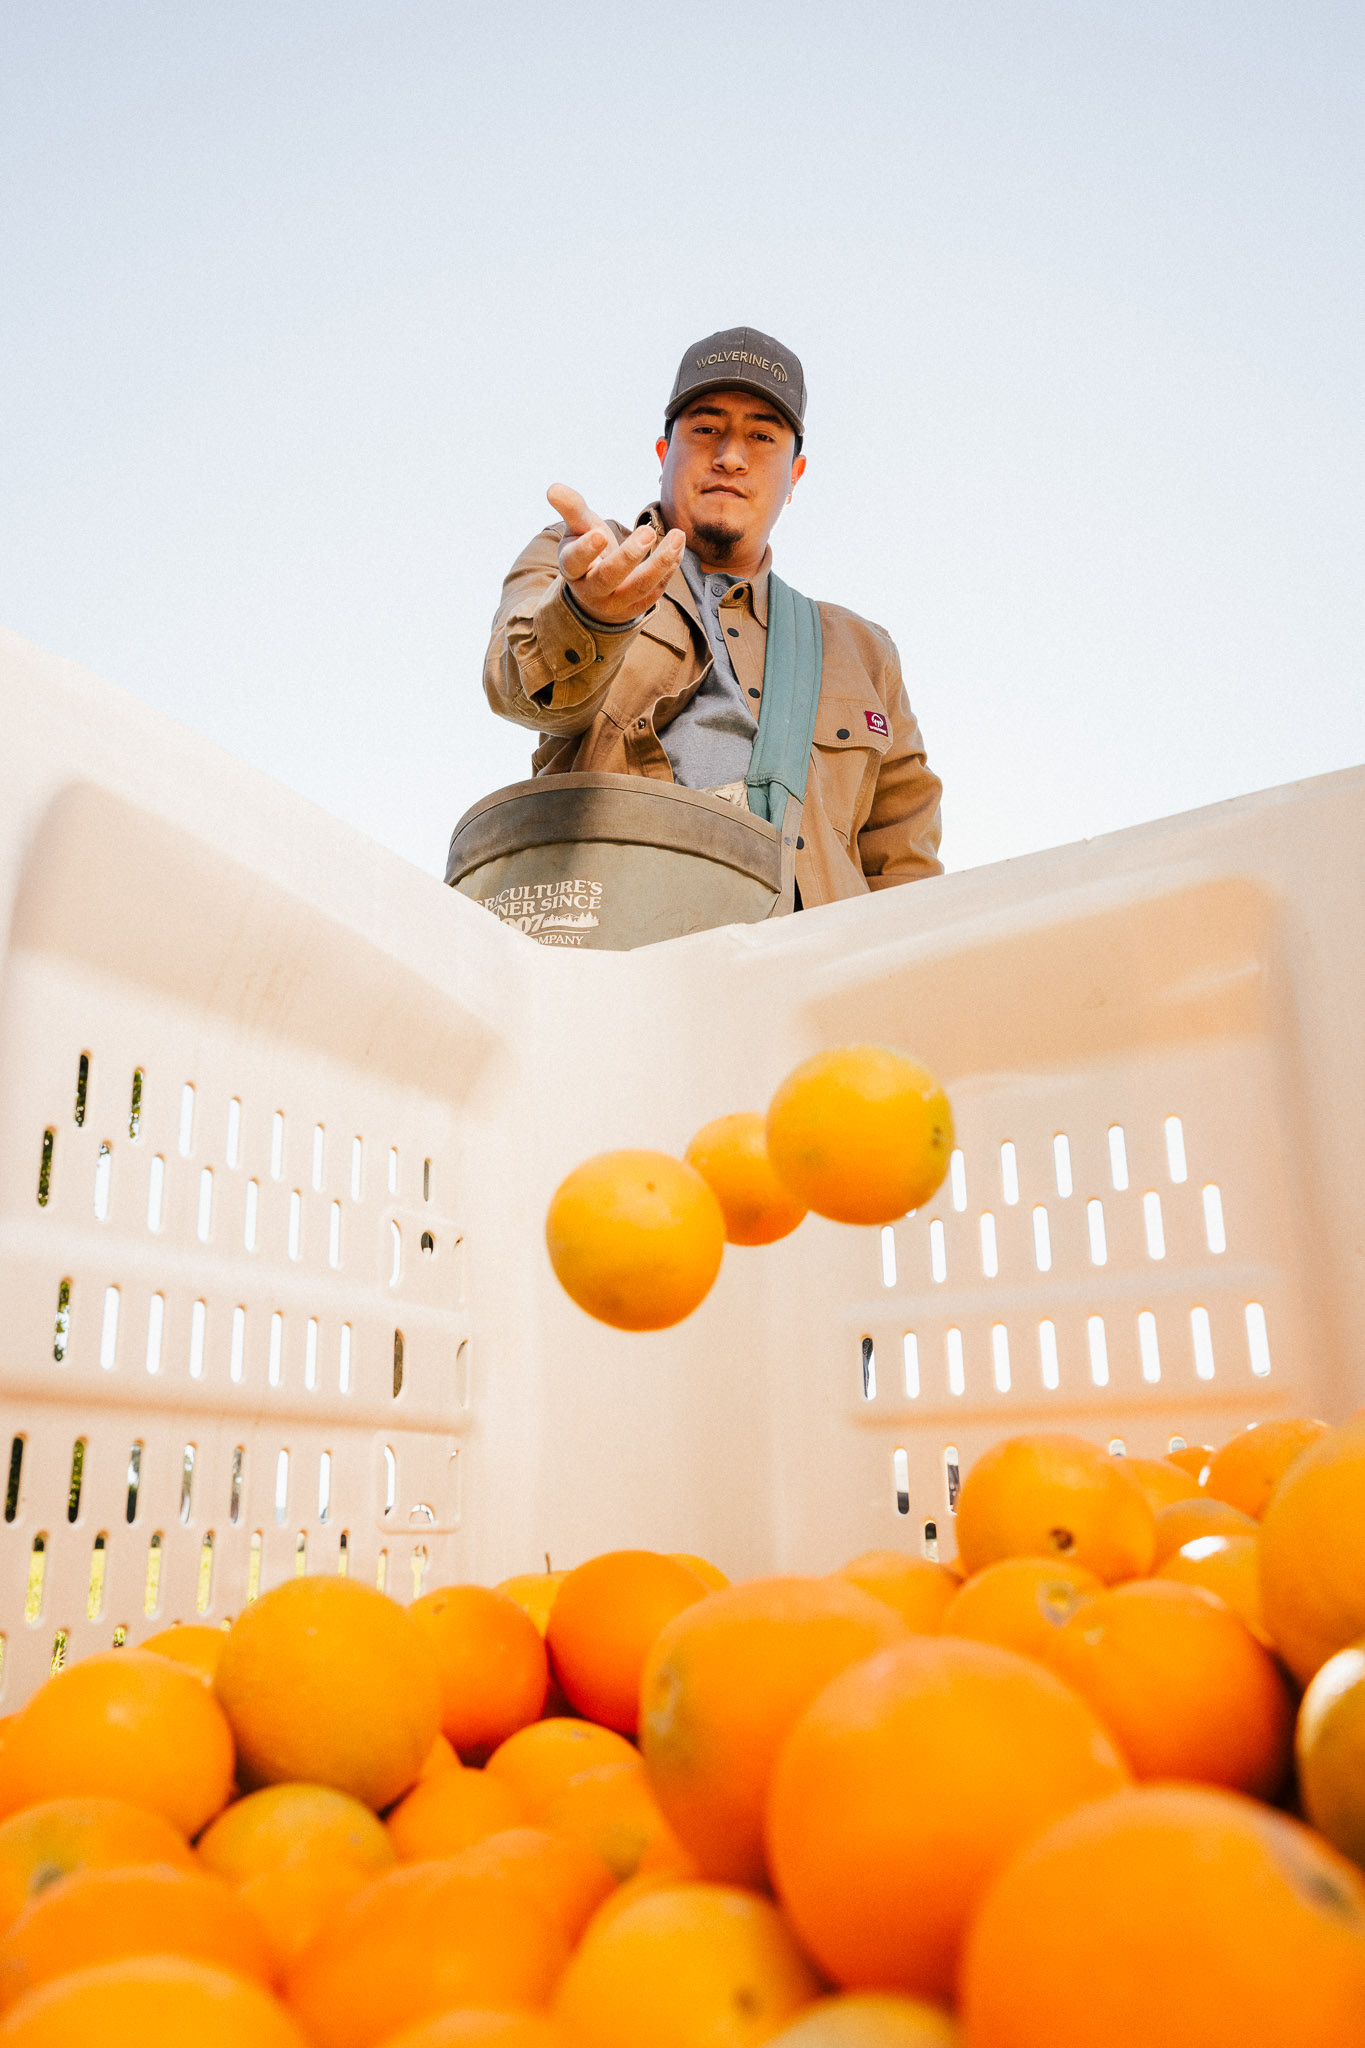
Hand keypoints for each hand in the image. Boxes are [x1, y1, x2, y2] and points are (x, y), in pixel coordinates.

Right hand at [547, 484, 685, 626]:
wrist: (599, 589)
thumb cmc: (589, 549)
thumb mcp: (579, 529)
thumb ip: (571, 508)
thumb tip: (553, 488)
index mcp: (573, 568)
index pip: (575, 561)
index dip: (587, 550)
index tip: (600, 534)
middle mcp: (592, 589)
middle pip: (609, 577)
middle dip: (629, 556)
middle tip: (647, 531)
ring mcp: (616, 602)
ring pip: (639, 587)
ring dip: (661, 562)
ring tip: (678, 535)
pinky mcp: (637, 607)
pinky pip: (656, 590)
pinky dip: (670, 568)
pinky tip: (678, 546)